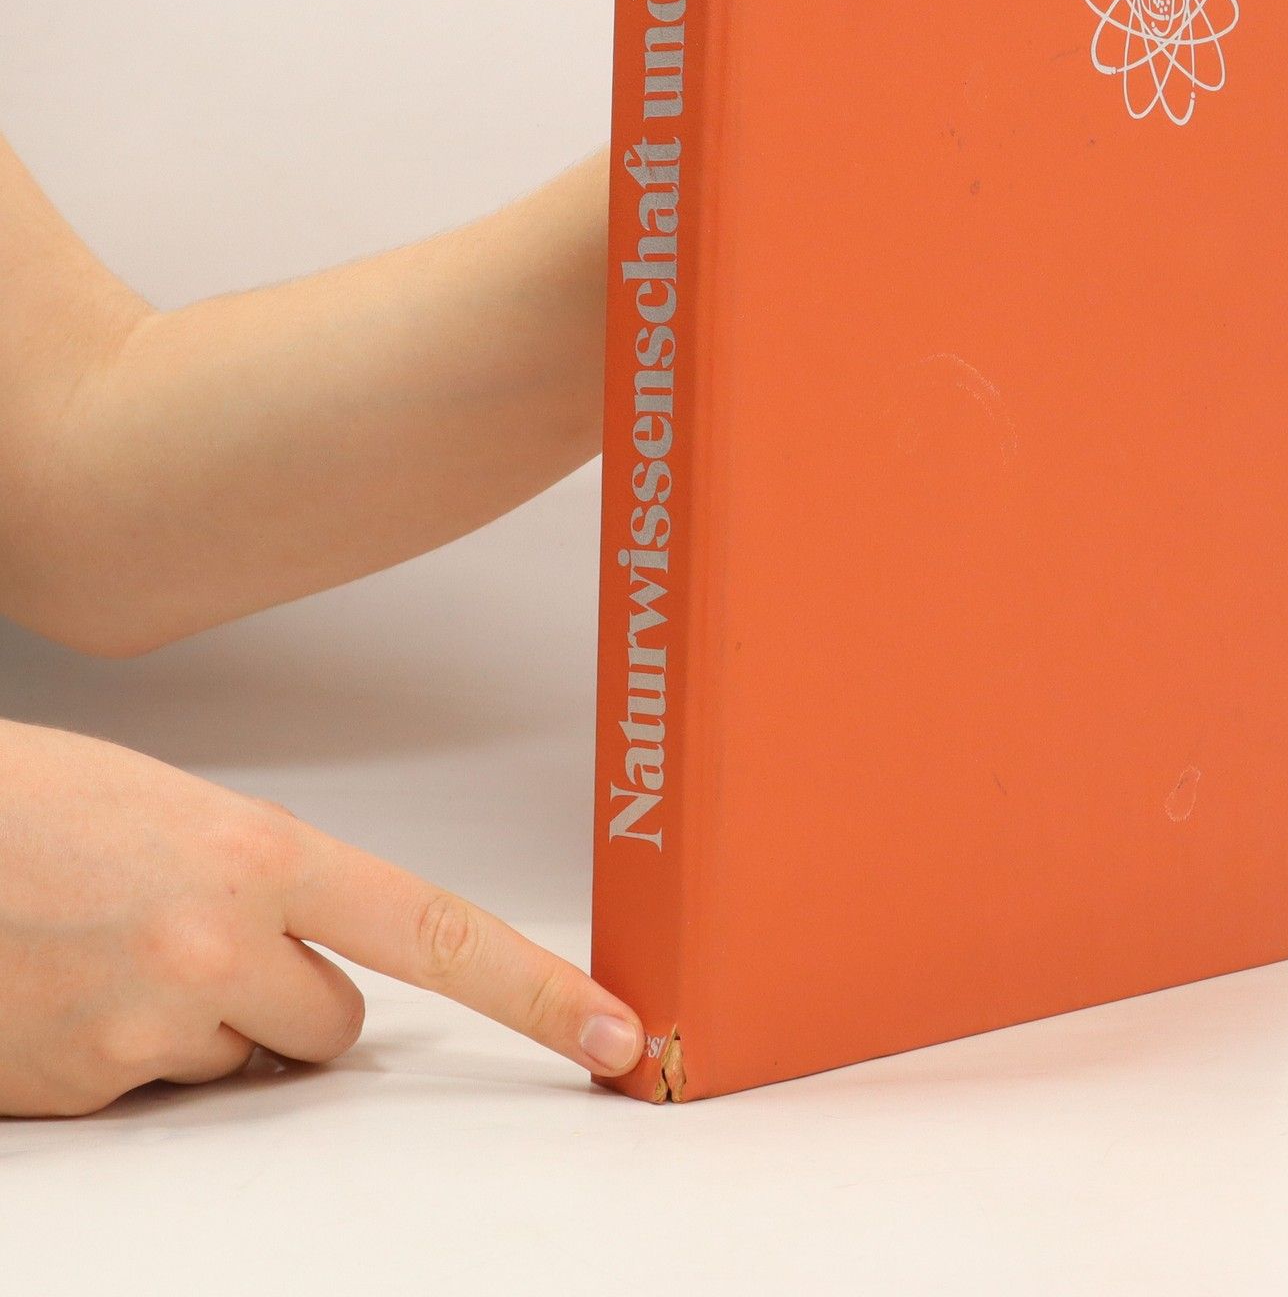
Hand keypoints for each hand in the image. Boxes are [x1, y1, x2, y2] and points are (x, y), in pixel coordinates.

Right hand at [0, 719, 642, 1116]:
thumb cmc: (38, 808)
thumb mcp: (185, 815)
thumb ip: (277, 885)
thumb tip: (332, 965)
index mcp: (261, 854)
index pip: (440, 932)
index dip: (540, 992)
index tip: (613, 1033)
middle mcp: (215, 946)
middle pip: (335, 1027)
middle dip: (290, 999)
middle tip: (195, 935)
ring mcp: (143, 1029)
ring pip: (242, 1065)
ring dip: (204, 1027)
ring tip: (115, 950)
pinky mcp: (80, 1092)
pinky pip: (158, 1095)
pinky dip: (129, 1057)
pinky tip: (70, 989)